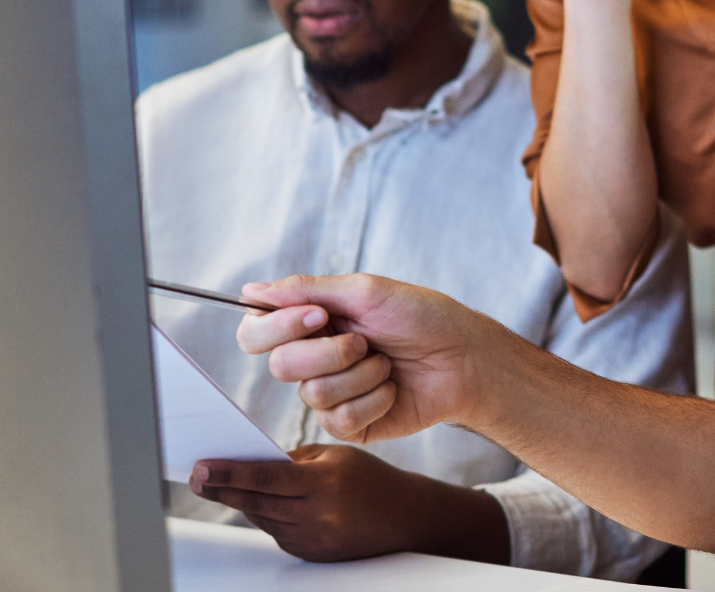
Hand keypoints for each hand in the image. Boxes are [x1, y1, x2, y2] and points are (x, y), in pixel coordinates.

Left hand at [190, 445, 508, 563]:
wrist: (404, 518)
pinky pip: (275, 532)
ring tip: (219, 483)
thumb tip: (250, 463)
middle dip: (222, 488)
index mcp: (323, 482)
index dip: (228, 472)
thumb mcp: (333, 456)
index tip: (200, 467)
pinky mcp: (310, 554)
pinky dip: (264, 515)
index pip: (264, 476)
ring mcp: (313, 539)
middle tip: (196, 476)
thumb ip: (292, 460)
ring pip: (261, 518)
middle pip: (256, 501)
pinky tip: (257, 502)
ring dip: (241, 501)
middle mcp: (317, 514)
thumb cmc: (369, 479)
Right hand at [236, 274, 497, 443]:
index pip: (255, 332)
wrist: (465, 357)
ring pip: (312, 394)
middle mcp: (314, 359)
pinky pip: (340, 419)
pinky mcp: (351, 424)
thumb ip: (305, 291)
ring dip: (360, 373)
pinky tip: (393, 388)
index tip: (318, 316)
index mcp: (310, 323)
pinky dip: (373, 398)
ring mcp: (331, 394)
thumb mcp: (364, 292)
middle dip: (327, 353)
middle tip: (364, 341)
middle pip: (279, 366)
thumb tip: (250, 291)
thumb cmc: (421, 317)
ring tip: (387, 362)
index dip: (276, 327)